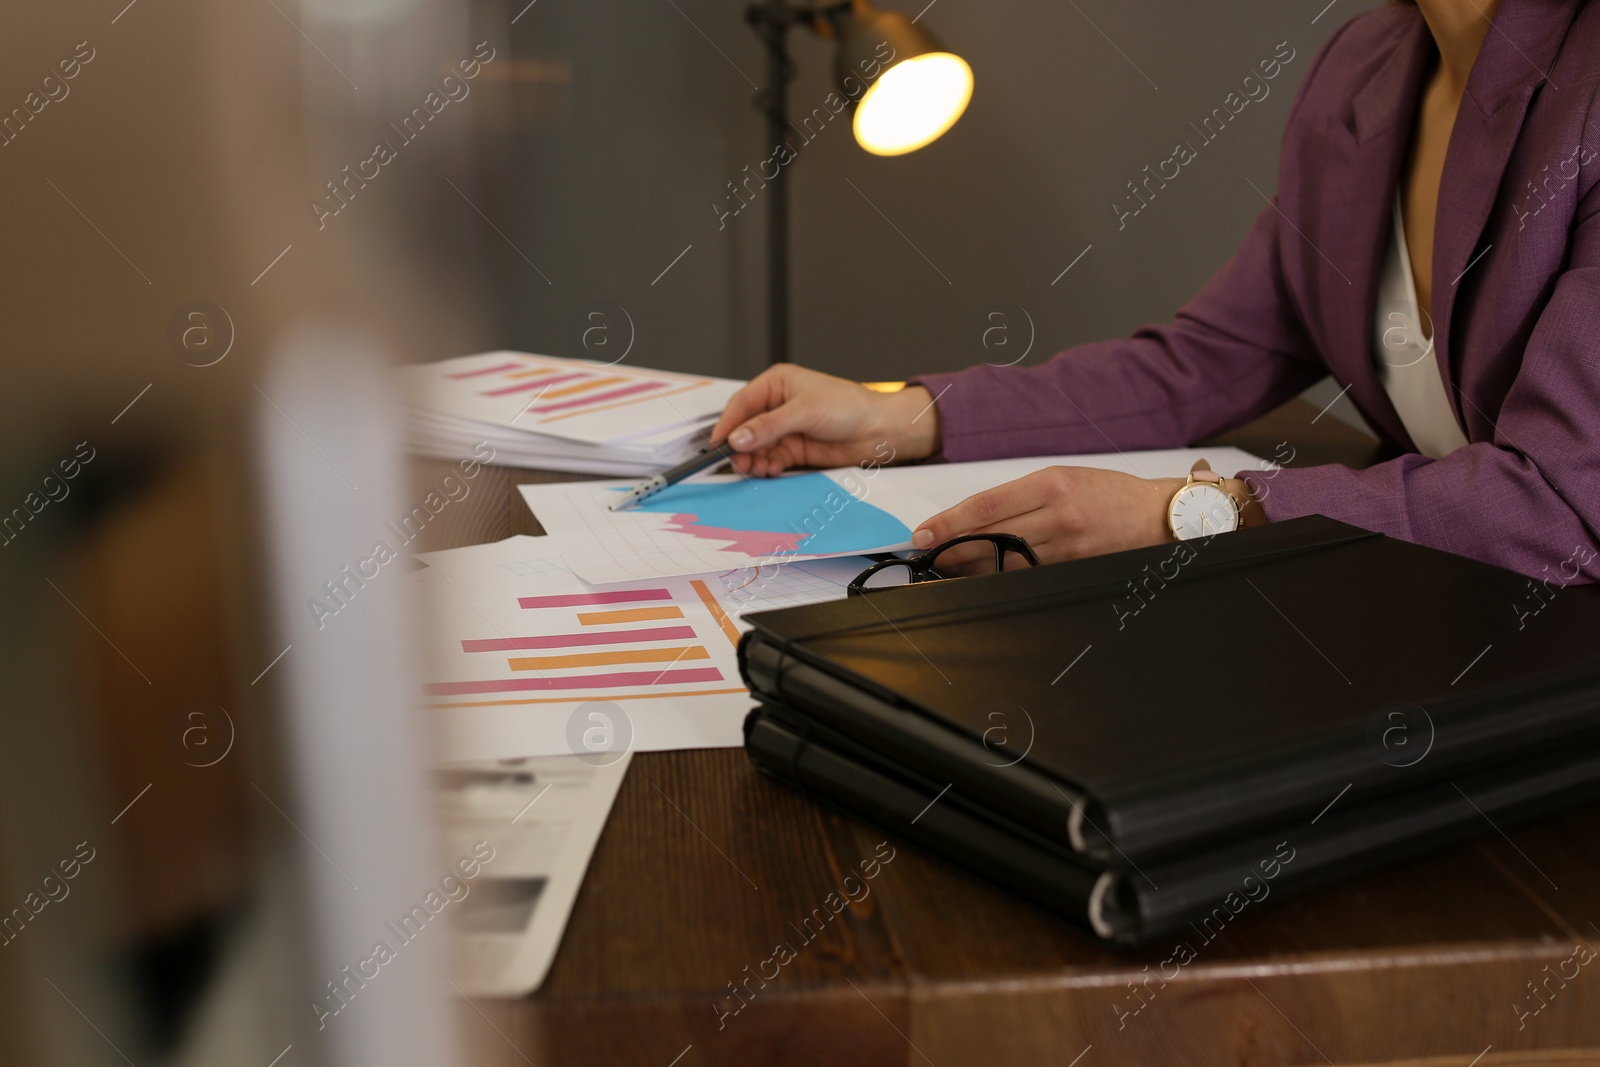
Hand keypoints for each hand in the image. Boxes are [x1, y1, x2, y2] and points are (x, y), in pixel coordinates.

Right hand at [710, 364, 940, 476]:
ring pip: (756, 447)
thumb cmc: (849, 407)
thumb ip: (768, 426)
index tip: (718, 442)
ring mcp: (785, 429)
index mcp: (777, 384)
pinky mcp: (793, 449)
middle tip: (736, 462)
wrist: (878, 431)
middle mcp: (777, 406)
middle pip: (745, 428)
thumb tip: (738, 438)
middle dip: (739, 445)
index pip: (742, 403)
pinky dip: (766, 467)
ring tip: (752, 469)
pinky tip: (767, 471)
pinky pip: (770, 459)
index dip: (728, 423)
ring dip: (751, 459)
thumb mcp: (805, 410)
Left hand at [911, 466, 1186, 570]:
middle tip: (926, 556)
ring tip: (945, 569)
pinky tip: (982, 579)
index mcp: (1052, 483)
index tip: (923, 534)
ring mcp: (1069, 547)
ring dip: (970, 569)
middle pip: (991, 537)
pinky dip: (1000, 578)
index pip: (986, 506)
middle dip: (951, 549)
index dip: (948, 523)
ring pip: (1005, 563)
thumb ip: (1019, 496)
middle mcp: (1059, 515)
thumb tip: (973, 517)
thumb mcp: (1064, 477)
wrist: (1158, 517)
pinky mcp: (1076, 569)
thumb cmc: (1110, 493)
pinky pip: (1028, 576)